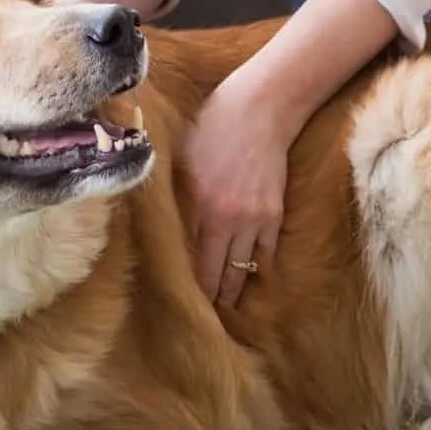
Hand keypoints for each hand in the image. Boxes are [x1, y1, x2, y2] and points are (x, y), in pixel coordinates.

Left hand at [182, 77, 293, 307]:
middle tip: (203, 321)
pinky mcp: (275, 213)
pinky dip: (255, 269)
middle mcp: (233, 221)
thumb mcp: (179, 159)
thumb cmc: (212, 126)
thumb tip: (155, 226)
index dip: (193, 293)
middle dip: (213, 301)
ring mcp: (258, 219)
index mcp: (205, 209)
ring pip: (245, 270)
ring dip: (234, 290)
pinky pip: (265, 253)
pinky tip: (247, 280)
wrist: (262, 107)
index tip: (183, 311)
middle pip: (223, 277)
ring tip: (224, 307)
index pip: (198, 268)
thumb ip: (171, 196)